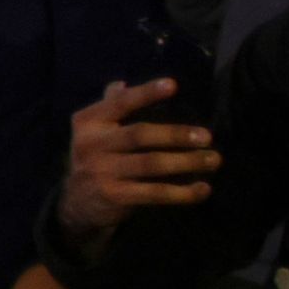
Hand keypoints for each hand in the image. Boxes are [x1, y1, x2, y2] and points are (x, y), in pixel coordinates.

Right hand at [56, 76, 216, 241]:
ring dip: (187, 162)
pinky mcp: (115, 197)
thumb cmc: (95, 158)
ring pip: (152, 164)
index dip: (145, 93)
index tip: (173, 85)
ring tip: (213, 160)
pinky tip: (203, 189)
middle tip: (206, 137)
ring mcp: (103, 172)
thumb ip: (109, 108)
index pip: (119, 103)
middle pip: (139, 135)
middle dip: (175, 134)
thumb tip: (121, 84)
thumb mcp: (94, 132)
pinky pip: (155, 193)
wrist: (75, 204)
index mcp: (89, 123)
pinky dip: (183, 192)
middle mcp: (92, 145)